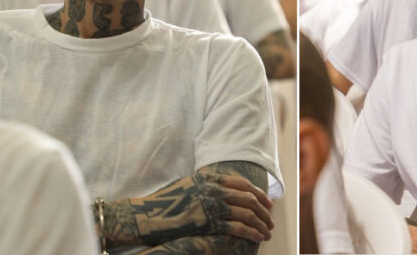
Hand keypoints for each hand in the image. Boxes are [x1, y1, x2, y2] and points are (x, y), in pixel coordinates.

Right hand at [103, 165, 273, 246]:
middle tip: (270, 220)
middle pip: (249, 198)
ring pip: (248, 213)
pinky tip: (259, 238)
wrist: (146, 216)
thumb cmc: (164, 203)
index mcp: (210, 178)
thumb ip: (206, 185)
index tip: (267, 203)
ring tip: (268, 232)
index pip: (243, 184)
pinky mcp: (210, 223)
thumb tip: (222, 190)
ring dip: (262, 223)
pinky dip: (253, 232)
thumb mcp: (187, 186)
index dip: (259, 194)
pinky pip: (239, 228)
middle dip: (264, 211)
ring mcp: (213, 205)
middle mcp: (214, 189)